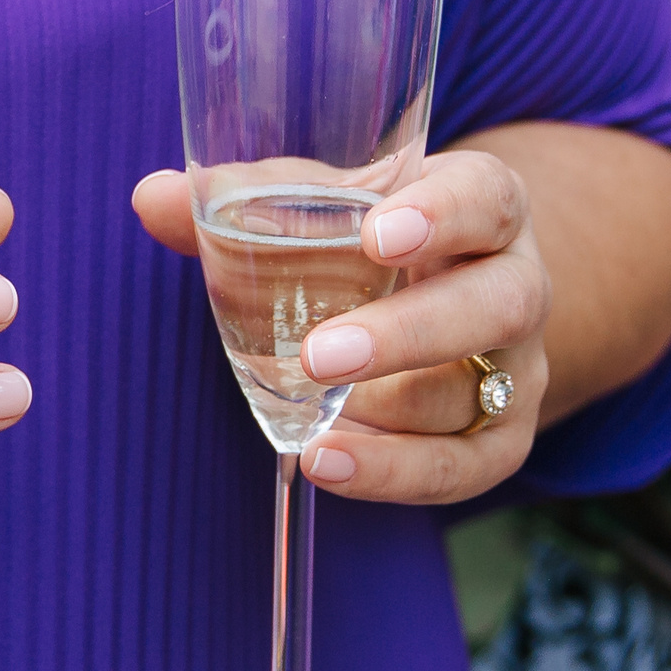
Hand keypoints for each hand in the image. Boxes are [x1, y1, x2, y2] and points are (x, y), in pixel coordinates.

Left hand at [134, 148, 550, 503]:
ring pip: (479, 393)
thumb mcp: (333, 206)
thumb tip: (152, 197)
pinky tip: (327, 462)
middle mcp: (518, 284)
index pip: (486, 198)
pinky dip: (397, 473)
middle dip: (412, 333)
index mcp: (484, 207)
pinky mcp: (502, 437)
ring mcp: (518, 366)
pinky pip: (464, 466)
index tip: (378, 233)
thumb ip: (253, 200)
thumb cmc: (381, 239)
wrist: (451, 296)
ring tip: (315, 426)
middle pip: (498, 304)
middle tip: (323, 356)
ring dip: (393, 417)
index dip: (443, 214)